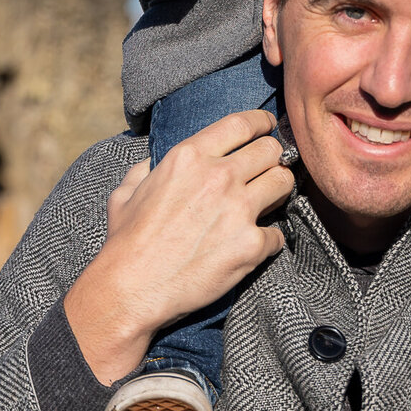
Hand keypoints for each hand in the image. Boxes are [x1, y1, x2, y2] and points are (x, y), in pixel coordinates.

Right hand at [64, 110, 294, 383]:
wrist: (131, 288)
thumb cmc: (126, 241)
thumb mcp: (127, 191)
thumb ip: (146, 168)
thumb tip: (154, 163)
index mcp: (190, 156)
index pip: (242, 123)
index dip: (262, 122)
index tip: (268, 126)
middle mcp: (219, 176)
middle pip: (271, 150)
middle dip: (273, 157)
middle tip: (268, 169)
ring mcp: (239, 209)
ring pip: (284, 182)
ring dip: (279, 191)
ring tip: (269, 201)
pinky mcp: (251, 245)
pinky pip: (278, 234)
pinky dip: (269, 240)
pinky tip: (254, 245)